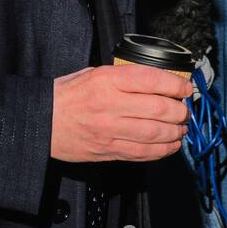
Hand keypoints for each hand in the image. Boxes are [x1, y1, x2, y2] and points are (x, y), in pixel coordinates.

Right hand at [50, 64, 191, 162]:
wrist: (41, 121)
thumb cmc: (68, 95)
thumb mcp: (93, 73)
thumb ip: (123, 76)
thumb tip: (158, 81)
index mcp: (107, 80)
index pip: (151, 80)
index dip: (175, 84)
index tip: (186, 88)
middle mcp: (110, 105)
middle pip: (158, 108)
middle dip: (179, 111)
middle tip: (185, 110)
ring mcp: (109, 130)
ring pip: (154, 133)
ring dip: (175, 132)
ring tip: (181, 128)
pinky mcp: (107, 151)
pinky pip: (141, 153)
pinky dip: (161, 150)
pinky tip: (170, 145)